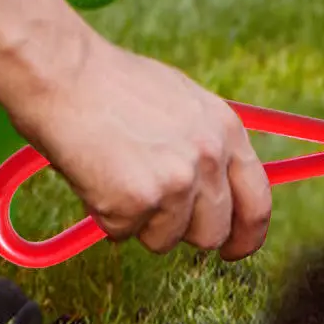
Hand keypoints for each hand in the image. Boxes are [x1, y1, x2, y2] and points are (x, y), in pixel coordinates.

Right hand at [12, 34, 271, 259]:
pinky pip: (123, 233)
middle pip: (212, 233)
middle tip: (152, 210)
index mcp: (226, 130)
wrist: (66, 75)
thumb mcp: (182, 102)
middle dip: (183, 231)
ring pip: (167, 240)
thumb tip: (215, 188)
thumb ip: (206, 144)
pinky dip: (106, 215)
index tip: (233, 248)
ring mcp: (175, 183)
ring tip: (118, 176)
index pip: (257, 203)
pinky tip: (97, 176)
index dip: (246, 235)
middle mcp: (209, 157)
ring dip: (141, 222)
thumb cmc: (113, 84)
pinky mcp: (137, 202)